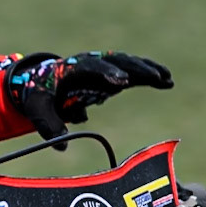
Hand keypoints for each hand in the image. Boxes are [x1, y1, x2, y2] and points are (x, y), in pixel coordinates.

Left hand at [7, 51, 173, 141]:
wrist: (41, 83)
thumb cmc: (40, 95)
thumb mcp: (38, 110)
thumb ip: (49, 126)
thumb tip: (62, 146)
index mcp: (72, 67)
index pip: (90, 67)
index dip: (106, 72)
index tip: (120, 81)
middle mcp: (91, 63)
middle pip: (116, 61)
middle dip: (135, 68)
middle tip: (154, 77)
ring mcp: (103, 66)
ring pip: (128, 63)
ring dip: (147, 69)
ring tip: (167, 79)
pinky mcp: (112, 74)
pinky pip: (133, 72)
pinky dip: (149, 75)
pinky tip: (167, 82)